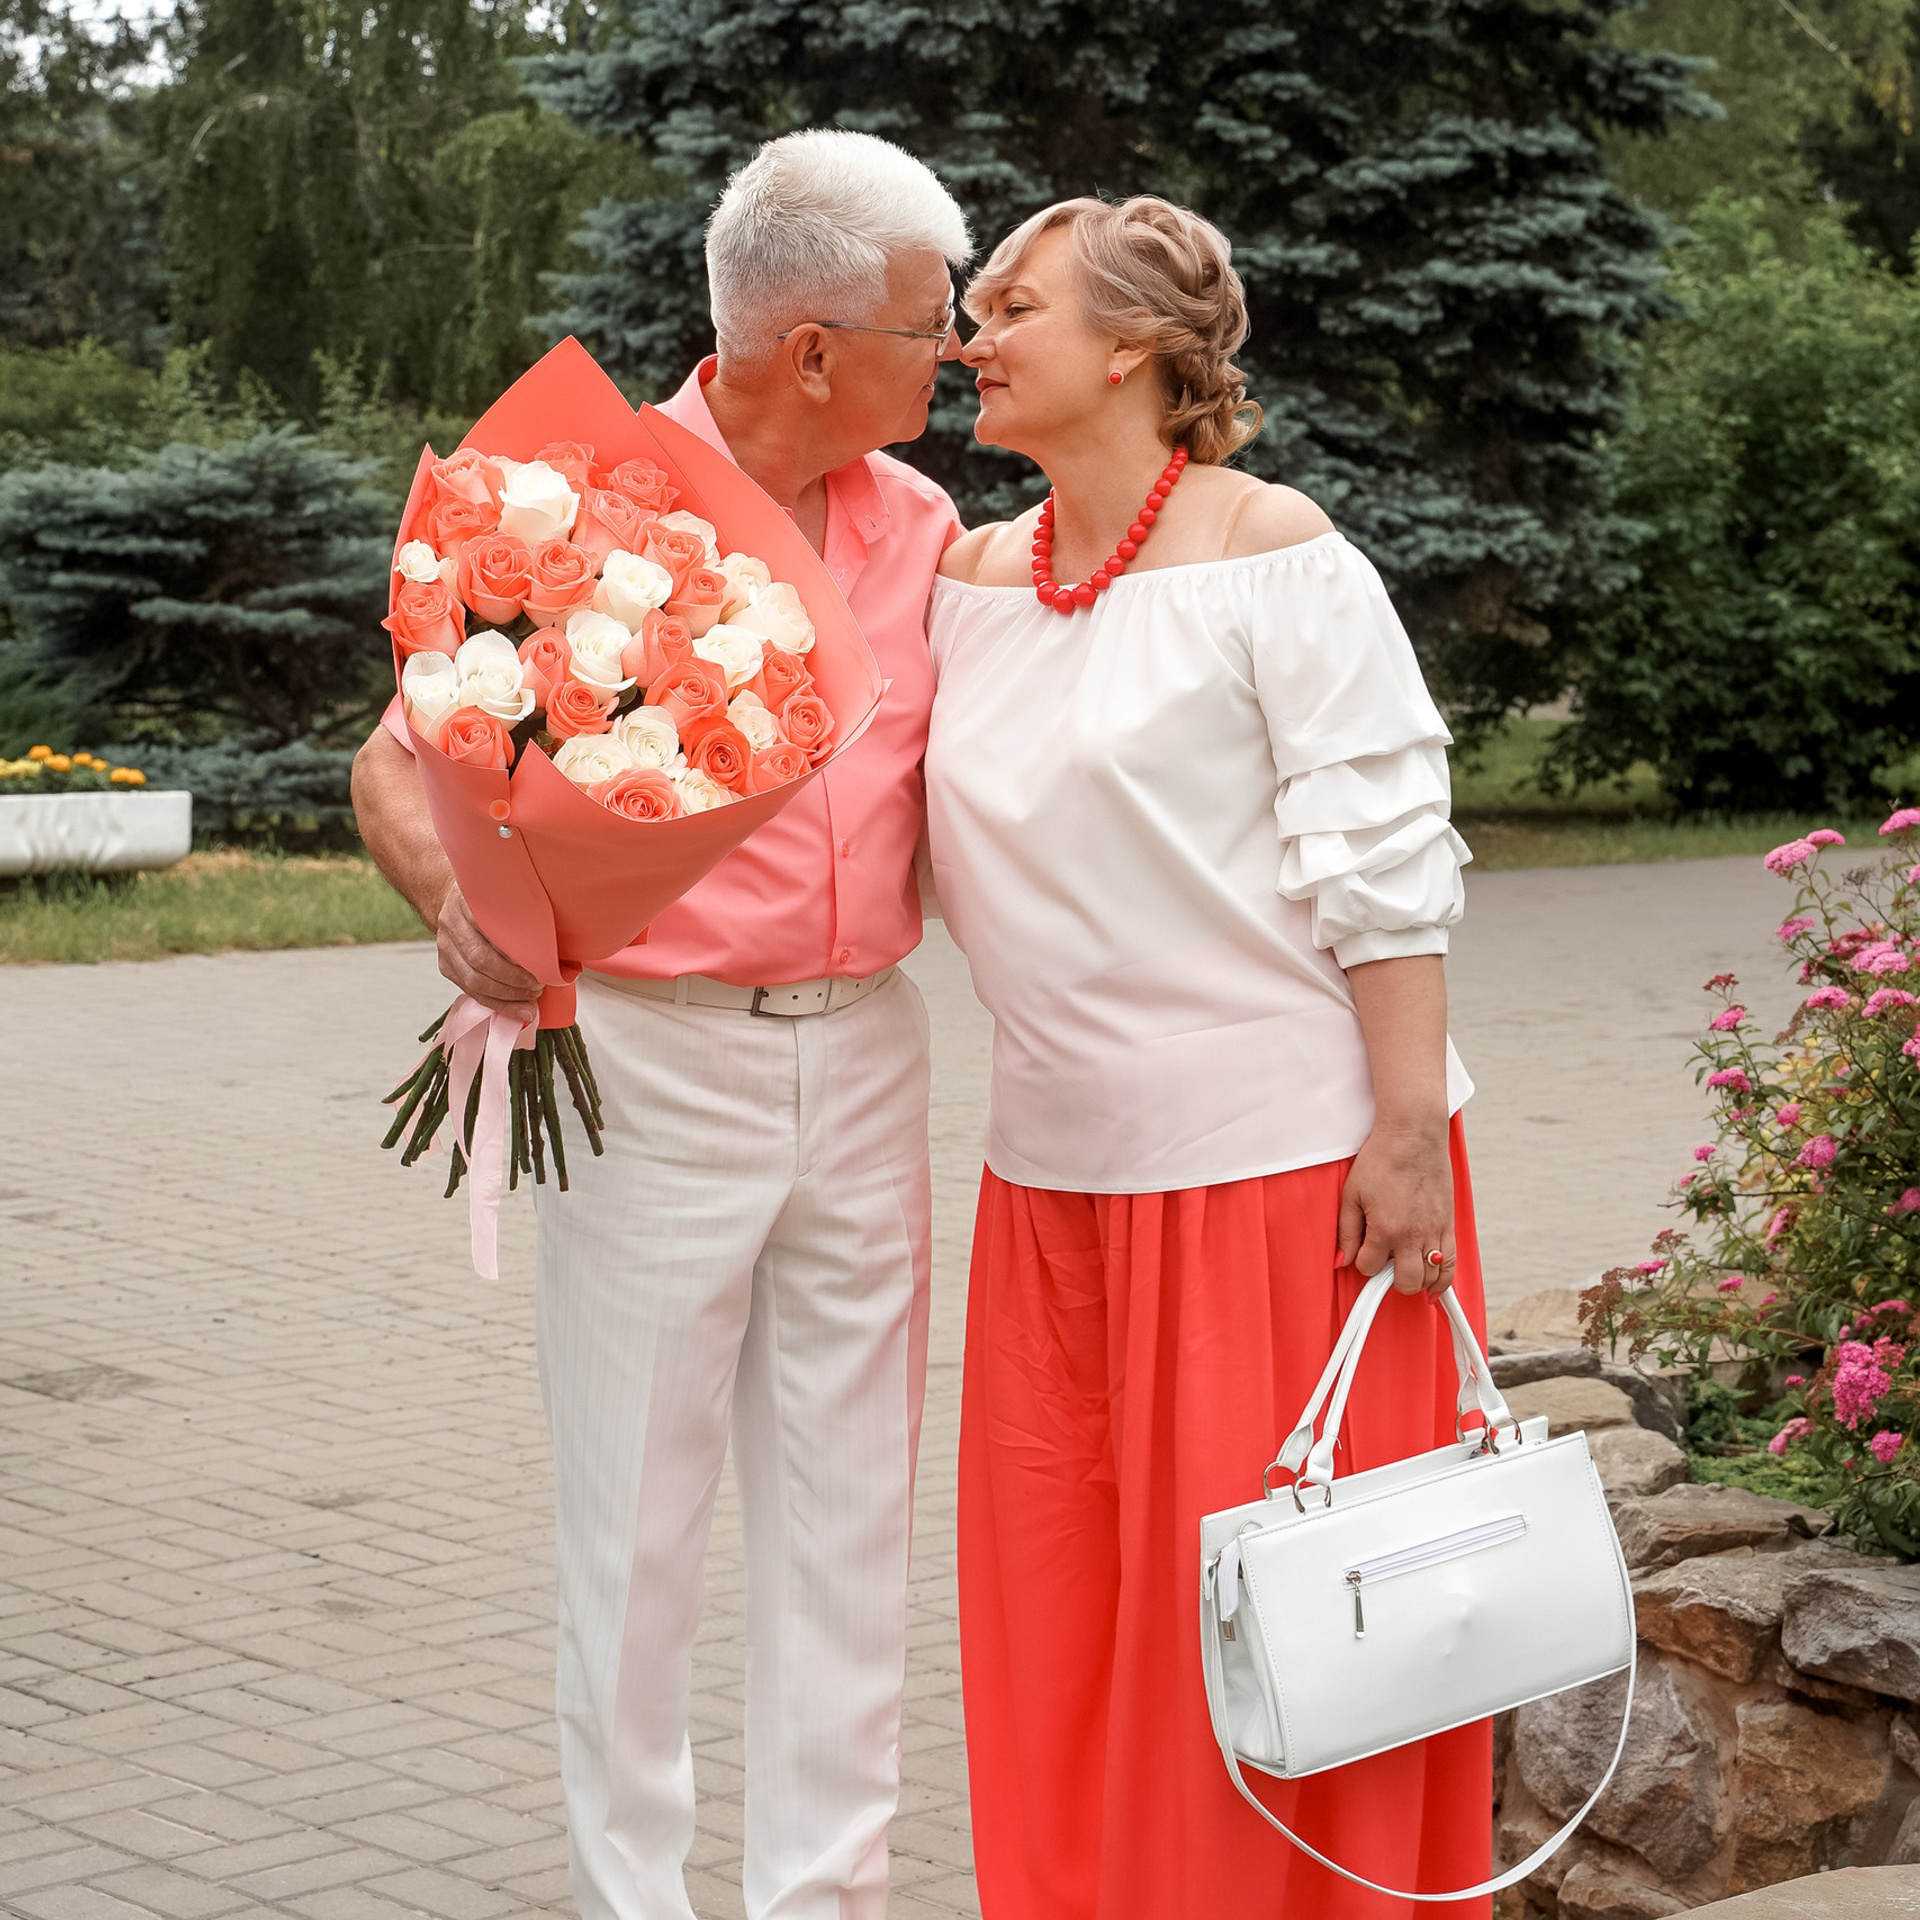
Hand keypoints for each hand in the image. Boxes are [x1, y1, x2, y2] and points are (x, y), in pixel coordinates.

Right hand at [437, 884, 542, 1025]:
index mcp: (470, 899)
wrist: (460, 902)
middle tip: (539, 985)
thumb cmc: (496, 902)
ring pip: (474, 980)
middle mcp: (452, 921)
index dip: (516, 950)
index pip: (492, 928)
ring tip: (532, 999)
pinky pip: (471, 992)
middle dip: (514, 979)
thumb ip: (527, 915)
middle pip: (481, 958)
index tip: (541, 962)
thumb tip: (562, 947)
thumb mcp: (510, 896)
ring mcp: (445, 945)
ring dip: (507, 995)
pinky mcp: (445, 966)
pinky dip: (498, 1004)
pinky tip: (518, 1010)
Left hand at [1336, 1121, 1454, 1296]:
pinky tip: (1434, 1282)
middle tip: (1385, 1266)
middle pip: (1405, 1282)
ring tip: (1405, 1270)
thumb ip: (1346, 1231)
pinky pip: (1451, 1263)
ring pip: (1431, 1278)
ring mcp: (1434, 1231)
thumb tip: (1343, 1259)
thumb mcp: (1351, 1194)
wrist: (1413, 1136)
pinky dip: (1443, 1279)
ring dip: (1416, 1280)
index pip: (1369, 1268)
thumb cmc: (1381, 1160)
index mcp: (1385, 1229)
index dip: (1363, 1263)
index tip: (1363, 1253)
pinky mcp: (1448, 1224)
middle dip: (1391, 1281)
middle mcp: (1412, 1235)